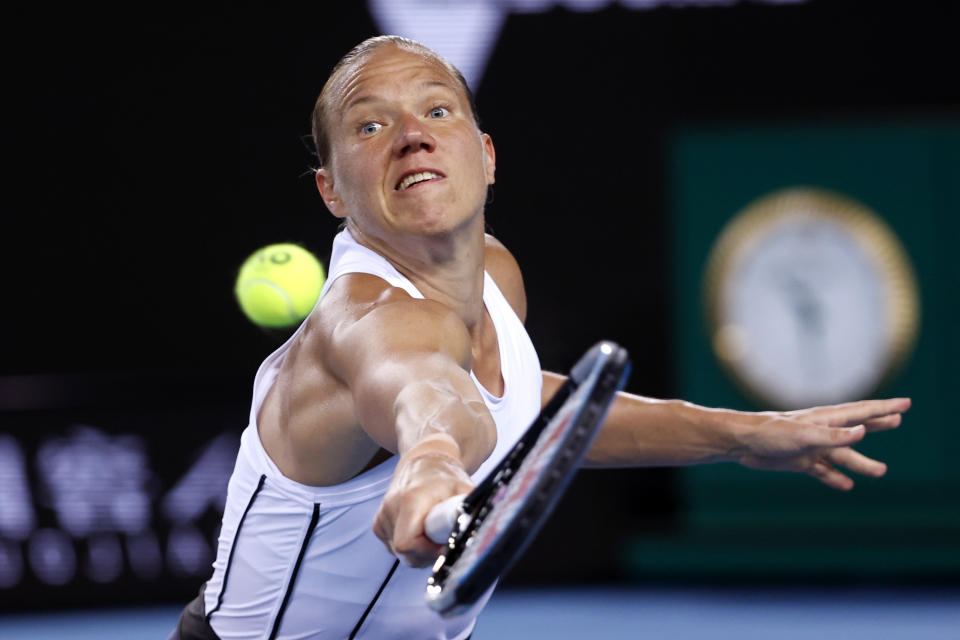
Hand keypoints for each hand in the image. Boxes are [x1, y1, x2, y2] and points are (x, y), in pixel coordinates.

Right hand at [373, 448, 473, 566]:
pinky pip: (395, 549)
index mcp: (410, 500)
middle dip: (428, 554)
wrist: (423, 460)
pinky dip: (411, 546)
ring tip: (434, 529)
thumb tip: (492, 525)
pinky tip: (422, 529)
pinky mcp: (378, 524)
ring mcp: (382, 517)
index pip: (407, 545)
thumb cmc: (446, 475)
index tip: (447, 546)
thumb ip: (473, 509)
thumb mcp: (463, 489)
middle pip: (406, 554)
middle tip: (445, 540)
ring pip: (401, 555)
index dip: (429, 553)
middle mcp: (391, 509)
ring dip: (421, 551)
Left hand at [730, 398, 909, 489]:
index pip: (861, 412)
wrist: (741, 443)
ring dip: (861, 463)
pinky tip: (845, 485)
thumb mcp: (803, 434)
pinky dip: (834, 477)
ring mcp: (811, 446)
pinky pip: (822, 470)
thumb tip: (862, 431)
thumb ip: (832, 435)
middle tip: (898, 419)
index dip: (884, 409)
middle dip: (877, 423)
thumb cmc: (769, 433)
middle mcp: (821, 431)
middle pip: (856, 427)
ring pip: (842, 455)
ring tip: (881, 471)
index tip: (905, 404)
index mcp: (824, 419)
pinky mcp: (799, 461)